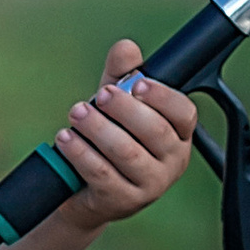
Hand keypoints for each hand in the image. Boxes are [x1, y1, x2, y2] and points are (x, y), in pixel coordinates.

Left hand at [53, 43, 196, 224]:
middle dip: (125, 109)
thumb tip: (126, 49)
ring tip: (76, 113)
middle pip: (156, 132)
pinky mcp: (123, 201)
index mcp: (178, 134)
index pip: (184, 113)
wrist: (85, 191)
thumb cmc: (107, 141)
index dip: (163, 97)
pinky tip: (65, 138)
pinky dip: (81, 153)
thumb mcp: (115, 104)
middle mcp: (172, 161)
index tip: (138, 84)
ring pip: (128, 154)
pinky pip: (103, 174)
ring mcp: (150, 185)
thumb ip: (122, 74)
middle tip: (100, 95)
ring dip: (99, 129)